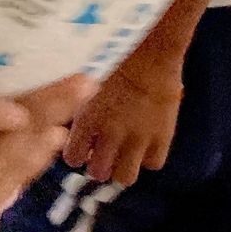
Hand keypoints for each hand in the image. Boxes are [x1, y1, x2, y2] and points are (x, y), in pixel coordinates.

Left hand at [62, 45, 184, 186]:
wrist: (150, 54)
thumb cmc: (114, 62)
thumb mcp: (85, 85)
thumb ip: (78, 110)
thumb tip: (69, 129)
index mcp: (87, 119)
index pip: (73, 157)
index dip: (77, 155)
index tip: (81, 150)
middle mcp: (110, 133)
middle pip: (98, 172)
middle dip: (98, 167)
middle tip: (103, 156)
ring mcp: (137, 138)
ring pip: (125, 177)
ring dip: (122, 168)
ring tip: (123, 156)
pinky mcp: (161, 137)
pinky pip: (152, 164)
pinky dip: (148, 158)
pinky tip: (144, 145)